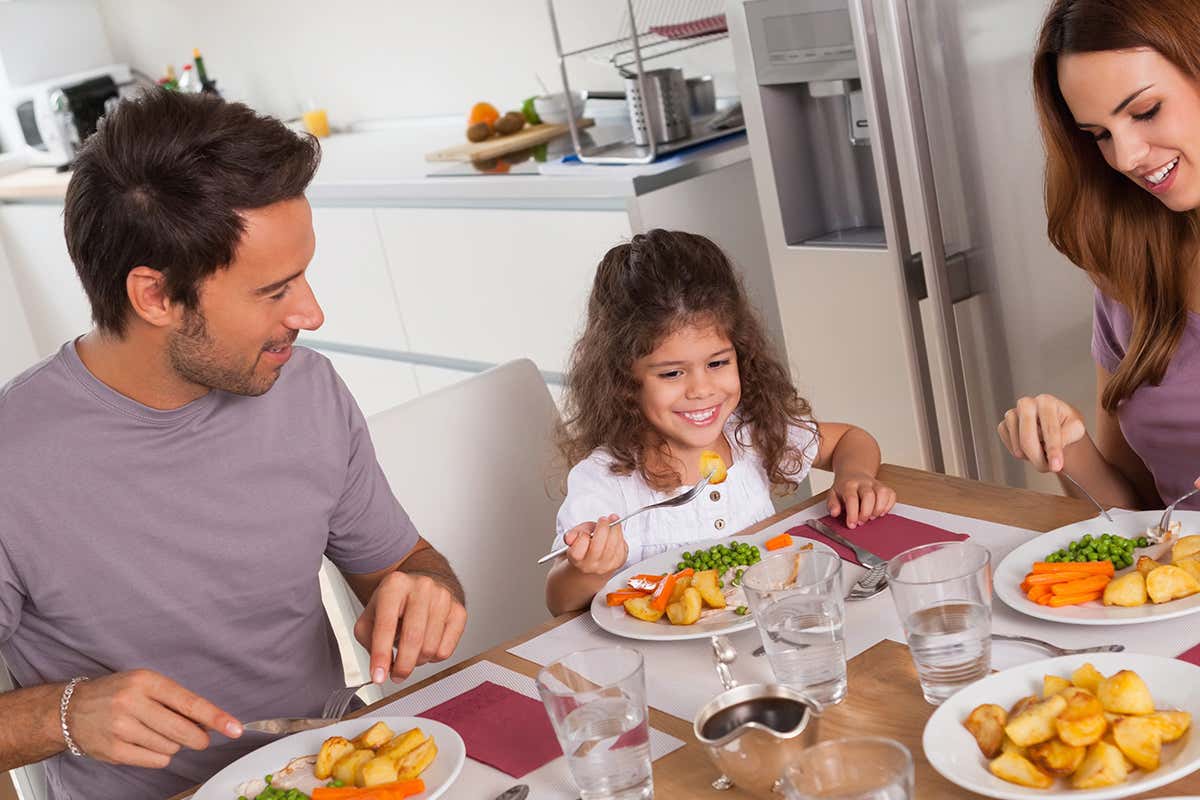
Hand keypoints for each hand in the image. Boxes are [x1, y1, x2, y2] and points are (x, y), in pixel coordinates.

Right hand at [68, 670, 241, 767]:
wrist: (70, 709)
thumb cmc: (117, 693)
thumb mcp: (146, 684)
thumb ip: (175, 700)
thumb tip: (209, 721)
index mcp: (146, 681)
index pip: (190, 702)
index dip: (216, 717)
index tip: (235, 728)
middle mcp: (133, 703)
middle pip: (183, 730)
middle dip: (198, 738)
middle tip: (199, 738)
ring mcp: (122, 728)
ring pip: (170, 747)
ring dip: (173, 745)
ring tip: (155, 732)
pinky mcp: (114, 751)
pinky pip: (155, 760)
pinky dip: (159, 756)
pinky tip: (146, 744)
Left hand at [354, 572, 466, 683]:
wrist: (422, 586)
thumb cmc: (396, 604)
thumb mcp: (371, 615)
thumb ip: (370, 641)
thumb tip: (381, 669)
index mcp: (395, 585)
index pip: (386, 625)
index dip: (381, 655)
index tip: (378, 676)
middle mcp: (421, 587)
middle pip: (413, 638)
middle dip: (402, 666)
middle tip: (396, 676)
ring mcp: (443, 598)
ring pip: (430, 648)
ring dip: (417, 661)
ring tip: (410, 653)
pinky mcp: (459, 611)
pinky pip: (445, 650)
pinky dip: (433, 658)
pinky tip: (426, 646)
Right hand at [563, 515, 627, 575]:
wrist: (593, 563)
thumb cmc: (584, 546)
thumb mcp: (575, 536)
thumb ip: (572, 534)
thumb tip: (568, 538)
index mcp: (577, 560)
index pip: (579, 547)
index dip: (582, 536)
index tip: (585, 531)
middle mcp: (591, 566)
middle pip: (598, 546)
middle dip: (602, 528)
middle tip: (603, 519)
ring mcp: (605, 566)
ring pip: (612, 545)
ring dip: (614, 529)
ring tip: (612, 520)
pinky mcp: (618, 563)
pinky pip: (622, 547)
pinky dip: (620, 535)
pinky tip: (616, 531)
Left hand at [829, 472, 895, 528]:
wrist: (853, 473)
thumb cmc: (844, 487)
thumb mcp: (833, 494)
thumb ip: (832, 504)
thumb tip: (835, 513)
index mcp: (848, 485)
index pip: (852, 499)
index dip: (852, 514)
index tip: (852, 525)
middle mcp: (863, 483)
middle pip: (869, 496)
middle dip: (866, 513)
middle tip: (861, 522)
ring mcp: (875, 484)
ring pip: (882, 494)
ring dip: (878, 509)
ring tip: (871, 517)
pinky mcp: (885, 487)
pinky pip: (891, 495)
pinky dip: (888, 506)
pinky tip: (880, 512)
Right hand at [998, 394, 1086, 472]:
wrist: (1054, 427)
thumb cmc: (1066, 426)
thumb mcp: (1077, 429)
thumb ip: (1068, 435)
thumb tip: (1053, 445)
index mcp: (1046, 401)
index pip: (1049, 428)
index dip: (1053, 449)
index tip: (1056, 466)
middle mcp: (1026, 404)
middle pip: (1027, 438)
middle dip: (1037, 458)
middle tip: (1047, 469)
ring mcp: (1012, 414)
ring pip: (1018, 445)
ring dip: (1031, 458)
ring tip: (1043, 456)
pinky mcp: (1003, 425)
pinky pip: (1009, 446)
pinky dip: (1020, 453)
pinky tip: (1030, 449)